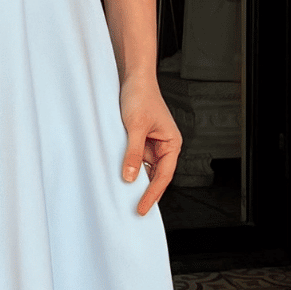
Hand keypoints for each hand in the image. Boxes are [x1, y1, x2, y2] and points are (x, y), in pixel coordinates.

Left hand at [119, 74, 181, 214]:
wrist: (133, 79)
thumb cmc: (141, 97)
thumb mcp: (135, 126)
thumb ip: (133, 152)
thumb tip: (129, 177)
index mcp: (172, 144)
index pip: (163, 176)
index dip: (153, 194)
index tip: (143, 208)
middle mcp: (164, 147)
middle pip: (156, 176)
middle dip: (145, 192)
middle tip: (134, 210)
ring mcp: (151, 145)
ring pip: (144, 170)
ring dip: (135, 181)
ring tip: (124, 197)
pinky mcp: (140, 142)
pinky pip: (135, 160)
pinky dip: (129, 169)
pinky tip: (119, 178)